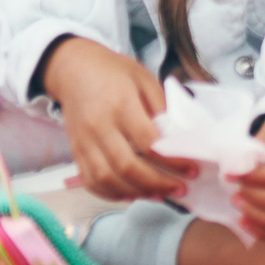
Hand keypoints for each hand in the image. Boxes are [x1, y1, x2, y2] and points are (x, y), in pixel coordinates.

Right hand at [43, 37, 194, 200]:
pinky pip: (91, 180)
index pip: (149, 142)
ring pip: (107, 179)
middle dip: (157, 183)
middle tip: (180, 189)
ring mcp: (84, 142)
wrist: (72, 70)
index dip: (173, 161)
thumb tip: (179, 136)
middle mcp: (99, 127)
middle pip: (127, 166)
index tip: (192, 170)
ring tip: (160, 195)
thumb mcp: (144, 79)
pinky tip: (132, 194)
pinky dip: (111, 194)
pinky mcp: (75, 151)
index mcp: (120, 105)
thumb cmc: (113, 72)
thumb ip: (162, 107)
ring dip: (136, 192)